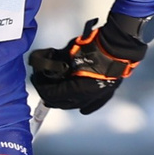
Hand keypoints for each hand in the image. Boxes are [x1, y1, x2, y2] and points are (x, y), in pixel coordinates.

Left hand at [27, 15, 149, 114]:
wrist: (118, 46)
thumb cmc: (94, 47)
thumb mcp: (69, 52)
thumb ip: (55, 60)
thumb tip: (42, 63)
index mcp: (76, 88)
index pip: (51, 94)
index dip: (40, 86)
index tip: (35, 78)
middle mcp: (86, 98)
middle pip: (60, 103)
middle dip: (48, 94)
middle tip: (42, 84)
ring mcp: (97, 97)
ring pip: (74, 105)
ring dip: (63, 99)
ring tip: (56, 91)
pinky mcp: (105, 94)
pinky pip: (91, 105)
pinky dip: (82, 105)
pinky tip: (81, 108)